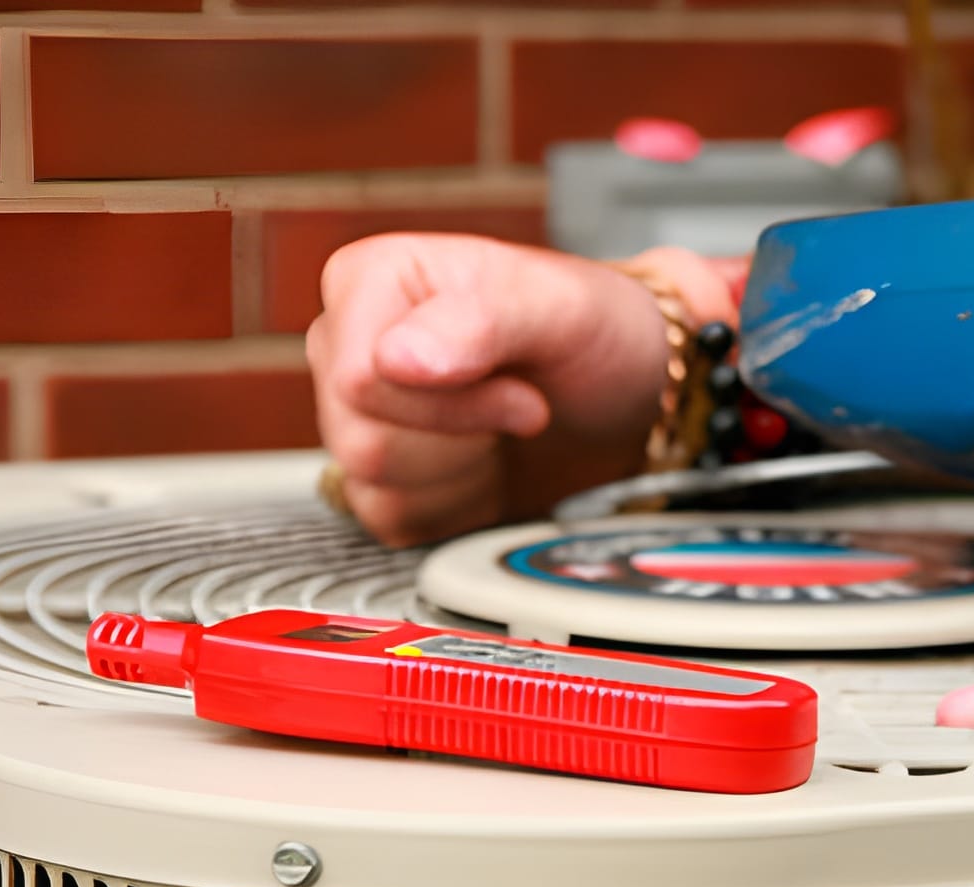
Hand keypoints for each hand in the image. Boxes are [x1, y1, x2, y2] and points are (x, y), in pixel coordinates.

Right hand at [306, 233, 729, 545]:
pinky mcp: (378, 474)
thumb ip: (479, 320)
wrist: (623, 392)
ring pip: (371, 484)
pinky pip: (389, 519)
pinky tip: (487, 464)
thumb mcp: (557, 307)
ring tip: (502, 431)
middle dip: (461, 440)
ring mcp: (356, 411)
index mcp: (369, 280)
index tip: (522, 394)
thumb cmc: (591, 332)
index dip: (450, 404)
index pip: (360, 378)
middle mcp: (349, 343)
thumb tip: (395, 358)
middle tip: (522, 409)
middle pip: (361, 439)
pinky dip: (454, 507)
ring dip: (460, 474)